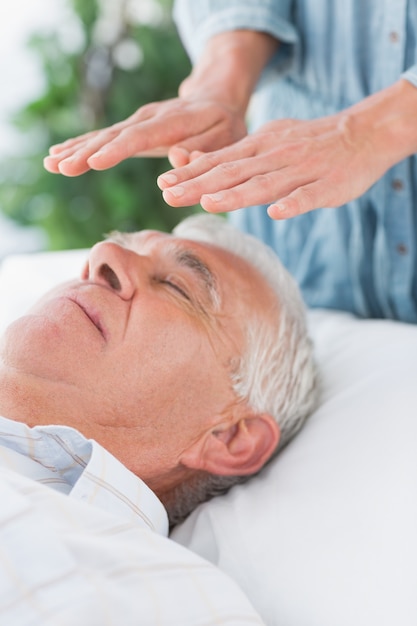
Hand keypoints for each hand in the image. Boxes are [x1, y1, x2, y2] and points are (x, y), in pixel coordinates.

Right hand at [43, 97, 246, 175]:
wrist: (216, 99)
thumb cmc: (225, 125)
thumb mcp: (226, 139)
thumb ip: (203, 151)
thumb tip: (177, 158)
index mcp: (174, 122)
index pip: (142, 136)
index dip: (118, 150)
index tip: (94, 162)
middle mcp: (150, 118)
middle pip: (114, 136)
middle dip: (86, 152)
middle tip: (61, 167)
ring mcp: (138, 121)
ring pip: (103, 135)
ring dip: (76, 149)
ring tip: (51, 163)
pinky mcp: (132, 127)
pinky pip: (103, 137)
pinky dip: (80, 145)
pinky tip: (58, 154)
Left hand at [158, 110, 394, 218]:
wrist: (362, 133)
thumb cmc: (309, 143)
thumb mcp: (269, 140)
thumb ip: (238, 157)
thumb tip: (201, 165)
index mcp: (260, 147)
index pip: (219, 161)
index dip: (191, 174)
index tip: (163, 185)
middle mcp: (275, 156)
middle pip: (233, 173)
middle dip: (199, 185)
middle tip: (168, 196)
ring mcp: (301, 171)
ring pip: (265, 184)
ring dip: (236, 194)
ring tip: (209, 203)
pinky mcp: (327, 187)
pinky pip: (308, 196)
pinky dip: (292, 204)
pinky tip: (276, 213)